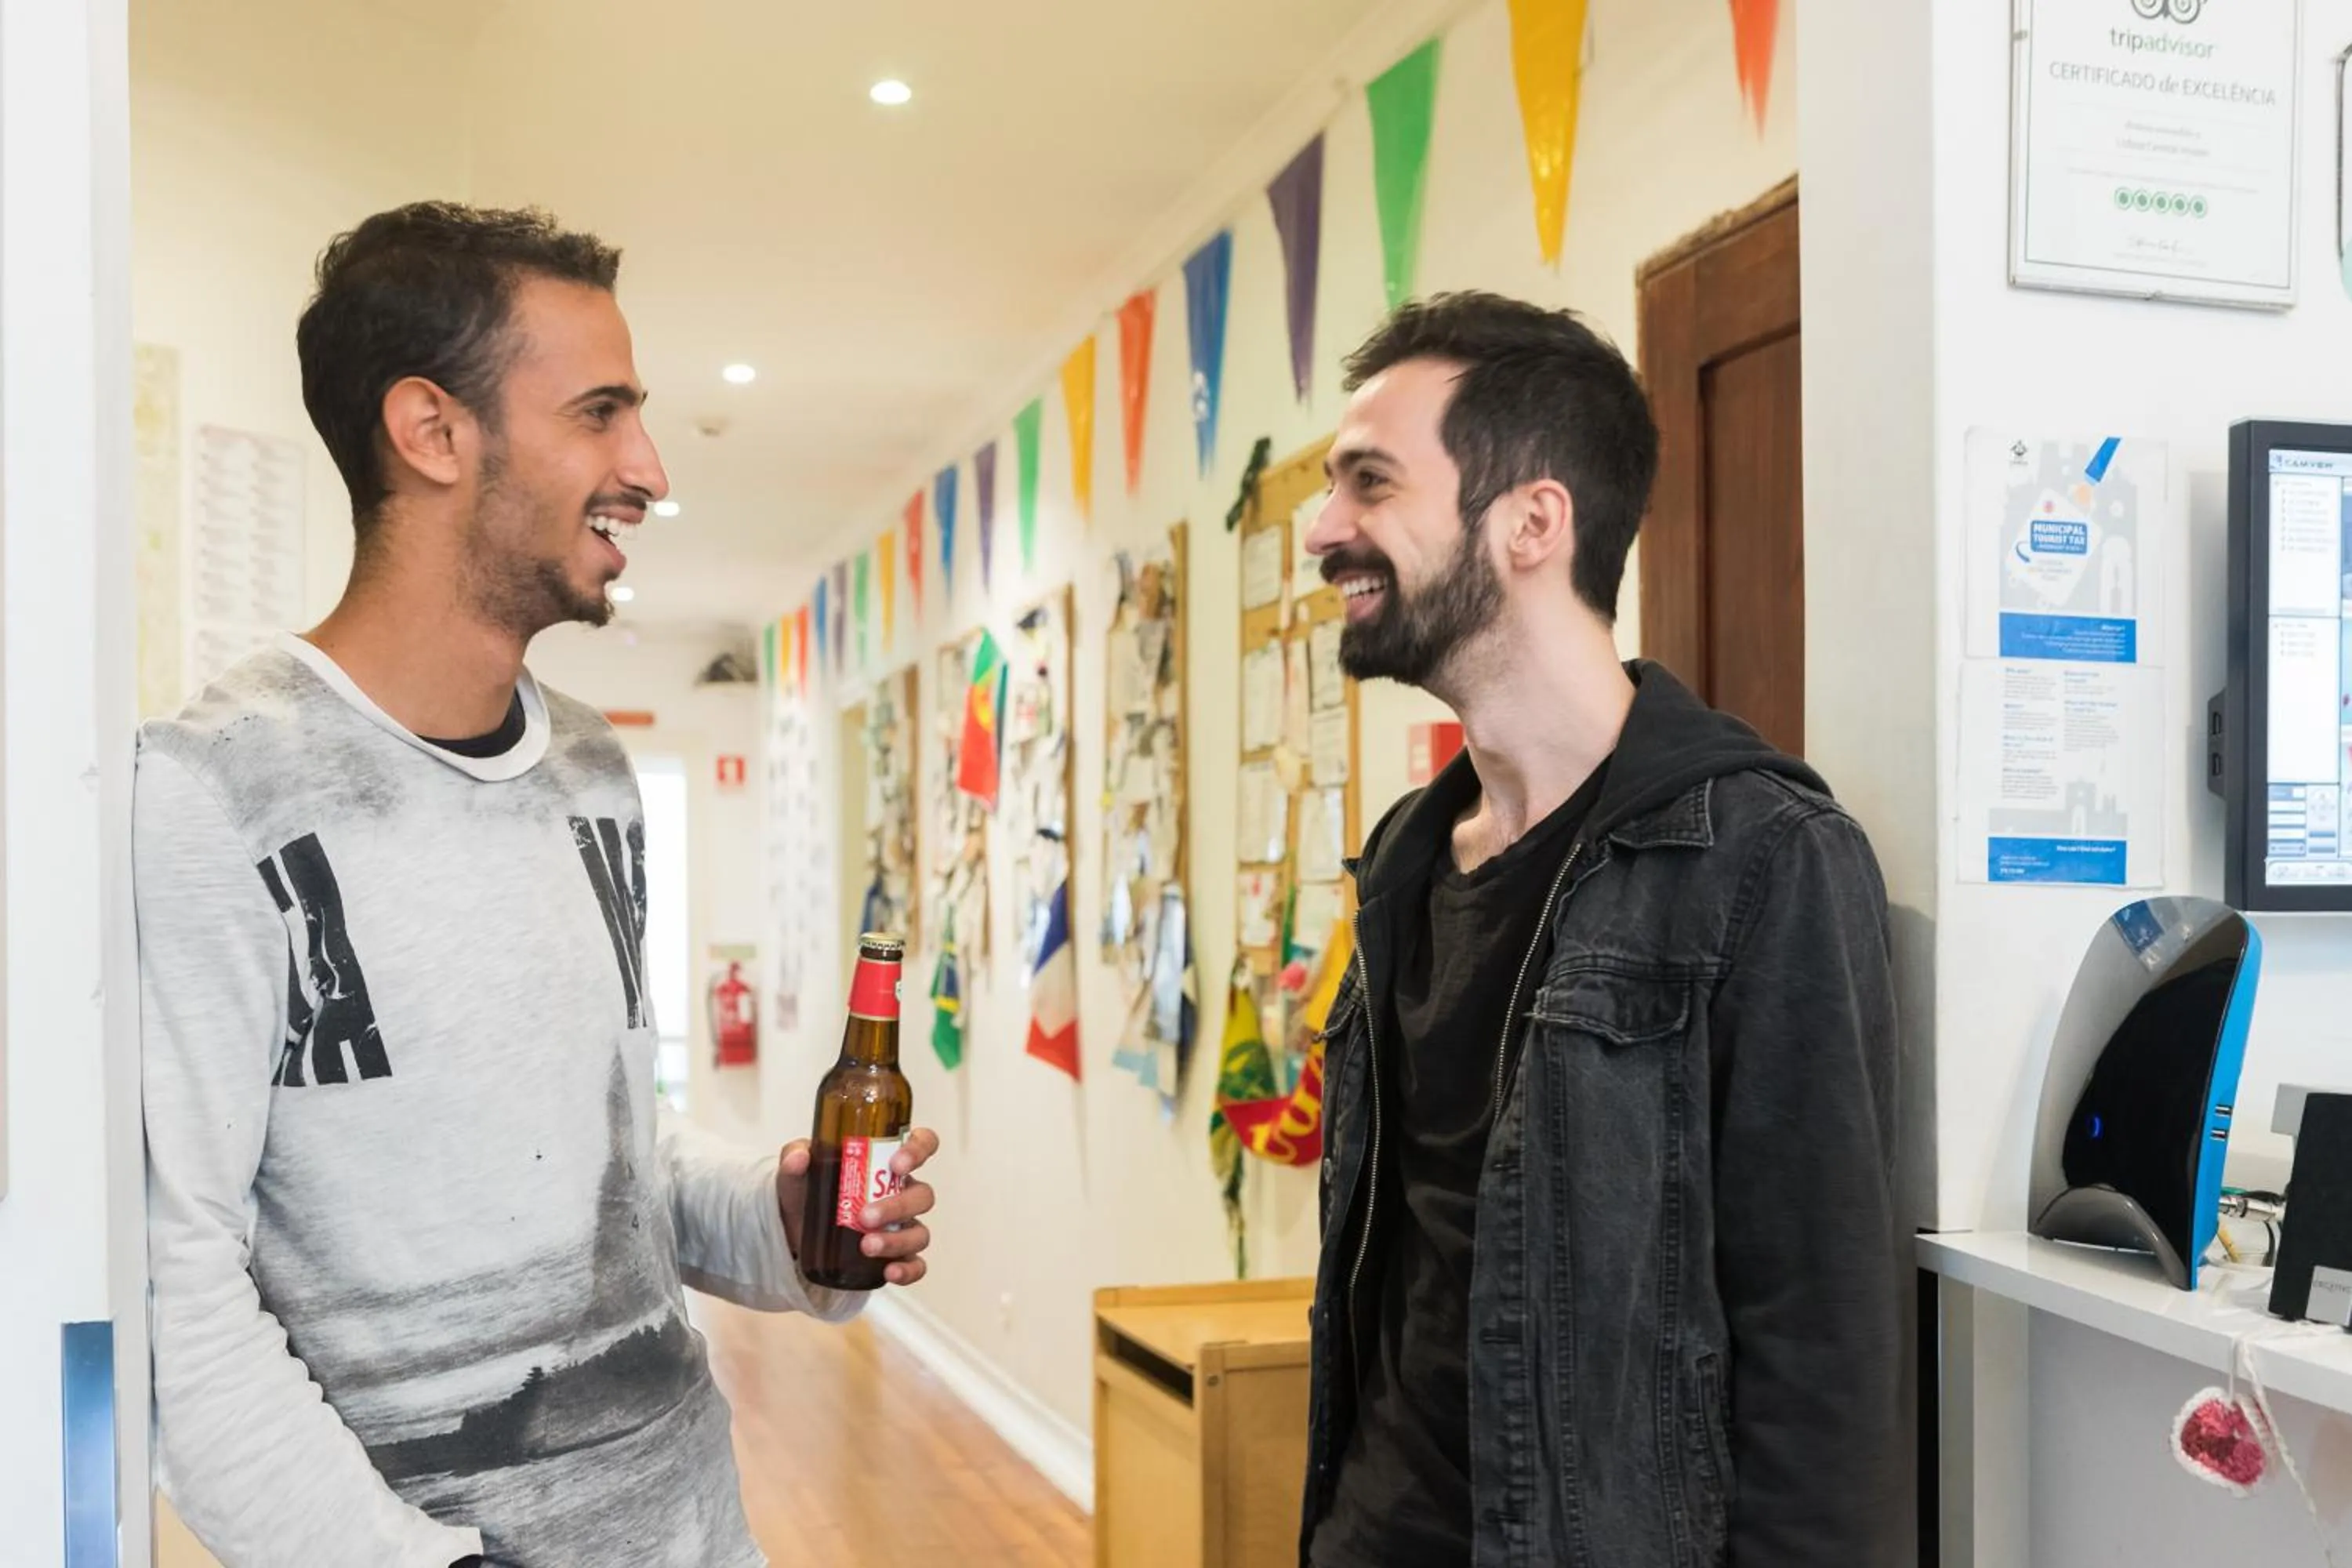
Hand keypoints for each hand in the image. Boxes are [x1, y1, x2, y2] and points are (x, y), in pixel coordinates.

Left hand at [776, 1128, 939, 1286]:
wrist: (794, 1230)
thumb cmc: (807, 1190)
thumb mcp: (797, 1169)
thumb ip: (794, 1156)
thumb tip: (799, 1159)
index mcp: (886, 1162)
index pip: (921, 1145)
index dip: (919, 1150)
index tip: (897, 1164)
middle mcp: (901, 1193)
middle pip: (921, 1196)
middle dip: (897, 1207)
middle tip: (865, 1216)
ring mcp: (901, 1227)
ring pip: (919, 1232)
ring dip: (897, 1241)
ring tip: (867, 1246)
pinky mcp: (894, 1256)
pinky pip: (915, 1265)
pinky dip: (908, 1270)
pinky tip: (889, 1272)